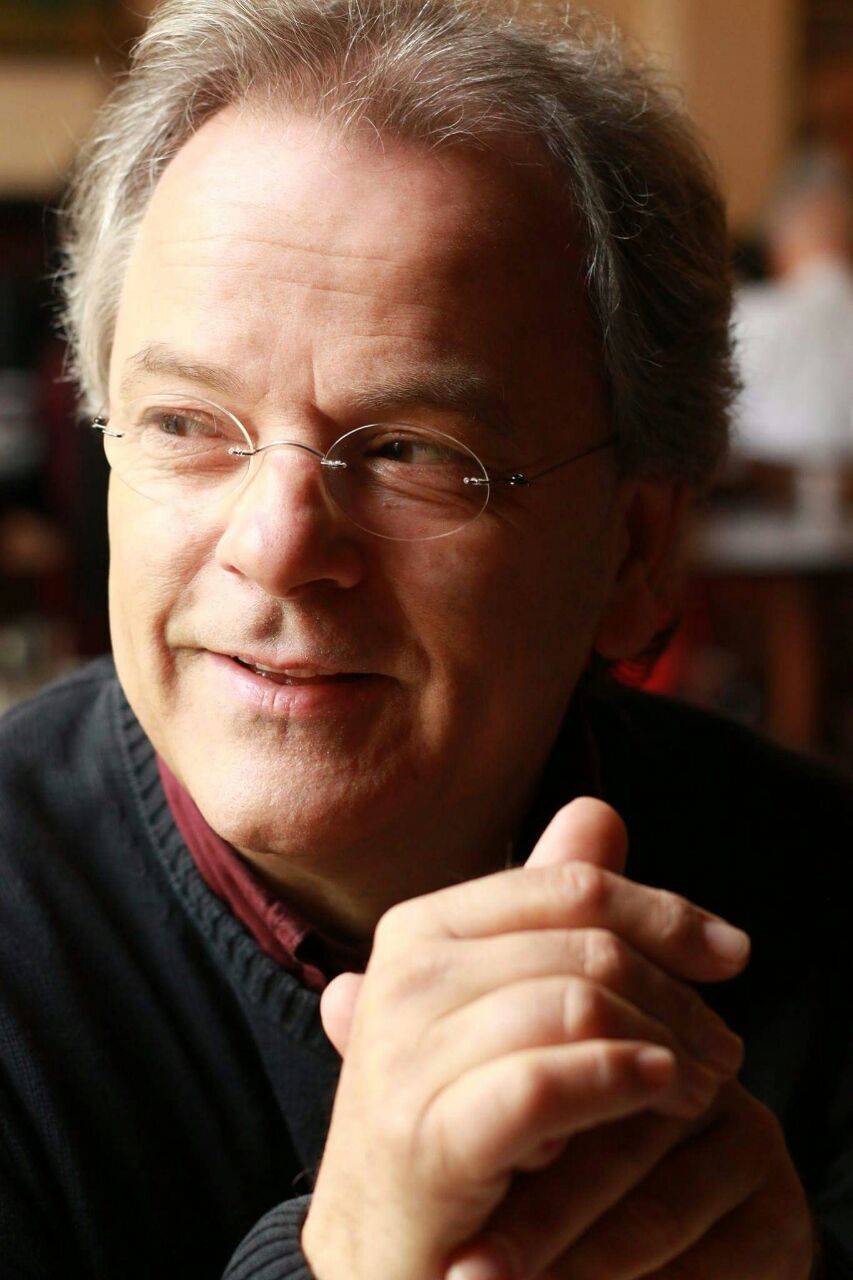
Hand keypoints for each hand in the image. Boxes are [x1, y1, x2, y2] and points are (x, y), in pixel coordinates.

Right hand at [302, 799, 748, 1279]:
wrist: (379, 1248)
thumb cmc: (450, 1117)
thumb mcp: (495, 1003)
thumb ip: (547, 910)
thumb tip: (600, 813)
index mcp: (420, 927)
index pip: (570, 887)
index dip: (665, 911)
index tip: (731, 954)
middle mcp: (403, 974)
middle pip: (587, 946)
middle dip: (678, 994)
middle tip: (726, 1048)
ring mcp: (405, 1053)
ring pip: (578, 1005)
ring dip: (667, 1046)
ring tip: (703, 1086)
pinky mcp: (427, 1135)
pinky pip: (550, 1082)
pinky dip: (622, 1081)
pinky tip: (662, 1094)